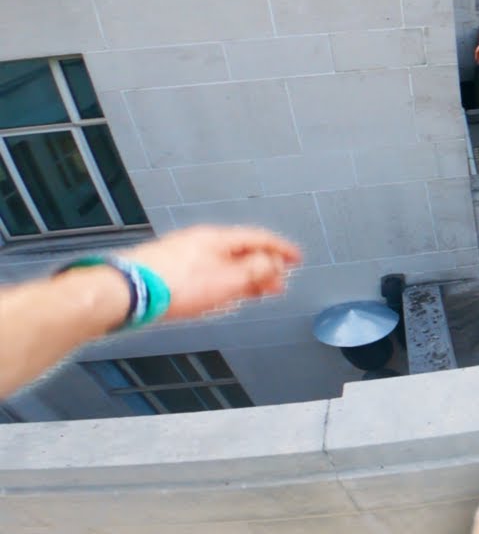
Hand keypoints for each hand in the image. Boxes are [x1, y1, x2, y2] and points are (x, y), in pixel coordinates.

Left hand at [120, 226, 301, 320]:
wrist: (127, 292)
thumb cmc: (174, 285)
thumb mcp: (227, 280)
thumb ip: (255, 271)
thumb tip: (273, 264)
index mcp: (217, 238)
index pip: (259, 239)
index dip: (281, 250)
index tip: (296, 258)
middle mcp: (200, 241)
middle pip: (241, 251)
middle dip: (263, 267)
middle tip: (278, 282)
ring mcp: (183, 254)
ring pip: (223, 262)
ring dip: (243, 276)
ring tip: (254, 292)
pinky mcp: (169, 269)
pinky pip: (207, 271)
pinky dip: (224, 281)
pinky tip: (223, 294)